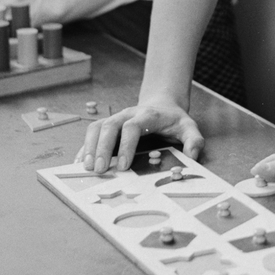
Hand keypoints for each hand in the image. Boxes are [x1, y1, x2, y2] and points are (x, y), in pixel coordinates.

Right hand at [76, 99, 204, 172]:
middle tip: (99, 169)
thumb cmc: (174, 120)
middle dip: (102, 147)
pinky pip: (92, 133)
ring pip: (97, 127)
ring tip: (86, 168)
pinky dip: (85, 147)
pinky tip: (80, 163)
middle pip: (110, 126)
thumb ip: (194, 140)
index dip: (126, 145)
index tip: (124, 166)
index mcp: (148, 115)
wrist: (162, 105)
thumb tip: (193, 156)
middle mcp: (128, 114)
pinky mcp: (108, 125)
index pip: (133, 126)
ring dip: (90, 147)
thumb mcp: (189, 127)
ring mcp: (116, 118)